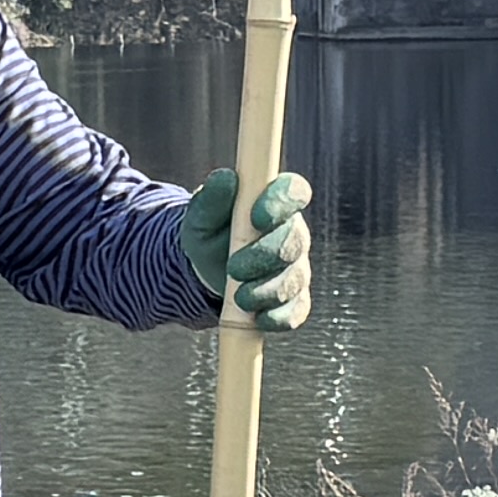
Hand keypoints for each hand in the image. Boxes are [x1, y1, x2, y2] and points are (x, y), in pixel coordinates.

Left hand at [182, 165, 311, 330]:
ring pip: (294, 278)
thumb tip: (225, 178)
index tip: (256, 217)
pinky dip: (279, 316)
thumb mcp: (201, 216)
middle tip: (235, 267)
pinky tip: (260, 318)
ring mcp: (296, 267)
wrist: (204, 272)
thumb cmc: (209, 235)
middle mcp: (293, 232)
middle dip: (266, 255)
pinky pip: (296, 310)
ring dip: (267, 289)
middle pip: (295, 240)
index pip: (294, 192)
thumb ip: (211, 198)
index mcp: (275, 202)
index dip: (281, 203)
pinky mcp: (293, 299)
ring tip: (240, 297)